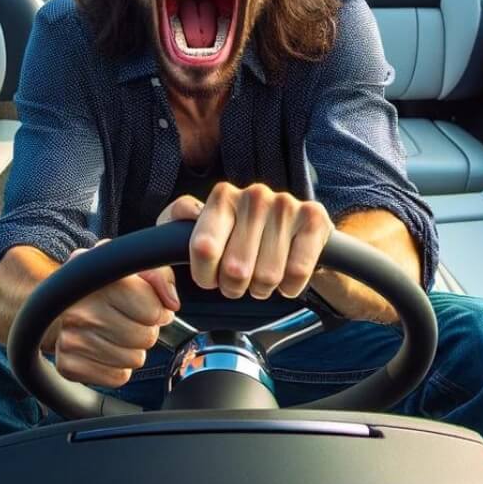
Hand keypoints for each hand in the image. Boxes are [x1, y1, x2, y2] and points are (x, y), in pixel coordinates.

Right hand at [47, 240, 181, 388]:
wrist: (62, 301)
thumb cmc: (106, 286)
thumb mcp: (134, 268)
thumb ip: (160, 276)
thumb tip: (170, 304)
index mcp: (99, 280)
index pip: (153, 312)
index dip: (157, 311)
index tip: (146, 305)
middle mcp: (81, 310)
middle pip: (145, 339)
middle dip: (145, 331)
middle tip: (130, 320)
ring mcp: (71, 339)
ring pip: (134, 360)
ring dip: (132, 349)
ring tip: (116, 333)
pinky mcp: (68, 364)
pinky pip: (117, 377)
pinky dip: (117, 367)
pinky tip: (105, 349)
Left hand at [167, 184, 331, 300]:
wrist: (295, 232)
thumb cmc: (239, 239)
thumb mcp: (196, 238)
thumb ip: (169, 246)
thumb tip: (172, 267)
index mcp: (221, 197)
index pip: (203, 248)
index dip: (205, 275)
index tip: (210, 278)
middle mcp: (253, 195)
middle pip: (235, 269)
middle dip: (235, 287)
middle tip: (239, 281)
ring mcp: (285, 204)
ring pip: (266, 276)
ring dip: (262, 288)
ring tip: (262, 277)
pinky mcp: (313, 219)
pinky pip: (296, 273)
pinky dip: (289, 287)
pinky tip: (286, 276)